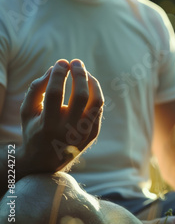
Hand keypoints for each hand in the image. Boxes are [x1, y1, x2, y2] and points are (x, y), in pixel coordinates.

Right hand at [18, 59, 103, 176]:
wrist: (46, 161)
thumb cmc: (34, 129)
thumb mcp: (28, 111)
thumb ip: (37, 88)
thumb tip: (55, 67)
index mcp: (47, 125)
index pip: (54, 93)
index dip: (58, 74)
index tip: (61, 62)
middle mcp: (68, 130)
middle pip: (80, 96)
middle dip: (79, 74)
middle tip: (75, 62)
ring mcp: (83, 133)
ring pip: (96, 101)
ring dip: (92, 83)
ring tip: (84, 72)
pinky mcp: (93, 134)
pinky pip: (98, 109)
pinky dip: (94, 94)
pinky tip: (88, 85)